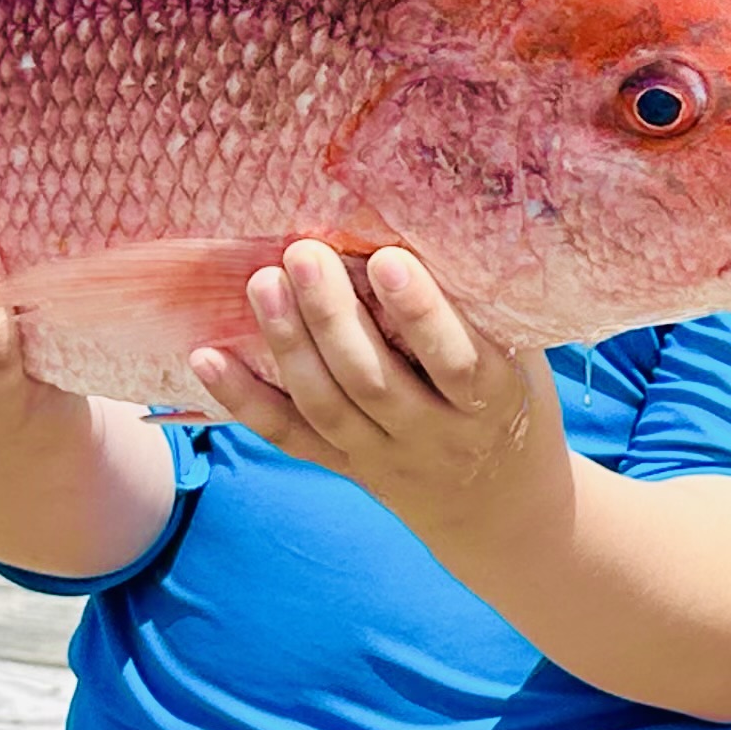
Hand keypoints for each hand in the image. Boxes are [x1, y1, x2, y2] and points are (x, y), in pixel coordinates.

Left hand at [194, 241, 565, 544]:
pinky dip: (244, 399)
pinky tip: (206, 356)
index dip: (421, 313)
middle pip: (375, 382)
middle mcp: (434, 436)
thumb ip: (484, 312)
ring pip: (327, 406)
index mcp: (492, 404)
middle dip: (334, 318)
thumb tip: (434, 222)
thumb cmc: (514, 407)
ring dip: (289, 344)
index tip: (386, 258)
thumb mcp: (523, 363)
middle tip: (304, 254)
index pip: (456, 361)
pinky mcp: (345, 467)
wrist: (500, 507)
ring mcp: (384, 457)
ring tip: (262, 283)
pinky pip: (289, 436)